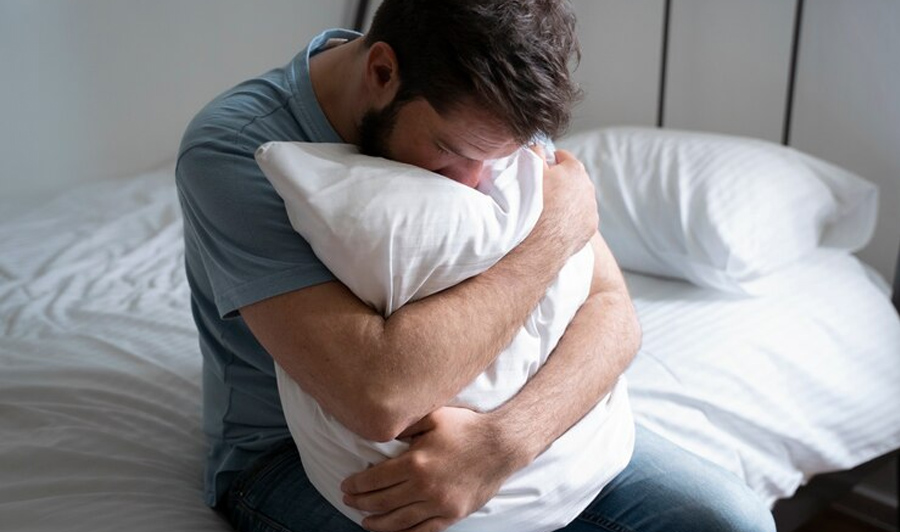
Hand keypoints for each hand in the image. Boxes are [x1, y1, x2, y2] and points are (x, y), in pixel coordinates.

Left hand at [340, 406, 525, 531]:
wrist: (502, 445)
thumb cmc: (467, 427)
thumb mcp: (434, 417)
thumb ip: (406, 425)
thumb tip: (382, 430)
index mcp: (415, 462)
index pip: (375, 480)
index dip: (356, 485)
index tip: (346, 485)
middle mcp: (424, 487)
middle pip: (382, 502)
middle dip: (360, 503)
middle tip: (348, 501)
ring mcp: (439, 504)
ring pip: (399, 521)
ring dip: (377, 523)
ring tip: (365, 520)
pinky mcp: (453, 514)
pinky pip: (424, 530)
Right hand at [529, 146, 598, 256]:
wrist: (540, 242)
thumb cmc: (533, 204)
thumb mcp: (529, 172)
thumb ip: (535, 153)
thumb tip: (539, 147)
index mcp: (574, 170)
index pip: (563, 157)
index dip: (550, 161)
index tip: (542, 168)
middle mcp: (588, 187)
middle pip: (574, 178)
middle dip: (561, 181)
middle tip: (544, 191)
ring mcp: (591, 209)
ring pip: (579, 199)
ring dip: (569, 201)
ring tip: (551, 210)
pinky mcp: (591, 227)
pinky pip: (582, 218)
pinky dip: (573, 218)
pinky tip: (558, 223)